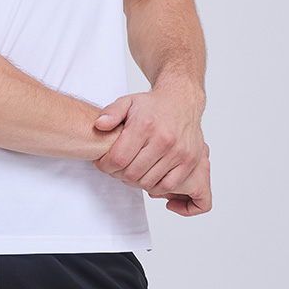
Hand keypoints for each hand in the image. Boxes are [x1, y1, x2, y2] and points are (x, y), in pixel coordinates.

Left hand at [91, 87, 210, 213]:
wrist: (182, 101)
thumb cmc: (153, 105)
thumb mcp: (127, 101)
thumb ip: (111, 112)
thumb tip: (99, 125)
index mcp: (145, 125)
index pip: (119, 158)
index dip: (105, 166)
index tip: (100, 164)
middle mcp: (164, 140)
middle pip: (132, 173)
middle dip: (117, 174)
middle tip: (113, 169)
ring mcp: (178, 152)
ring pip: (148, 182)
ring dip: (134, 182)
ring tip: (128, 172)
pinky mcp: (189, 161)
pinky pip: (168, 185)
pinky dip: (154, 187)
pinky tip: (146, 177)